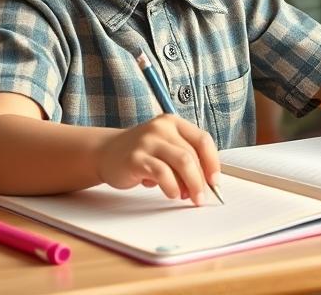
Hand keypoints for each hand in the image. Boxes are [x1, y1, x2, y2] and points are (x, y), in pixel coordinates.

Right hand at [97, 114, 220, 204]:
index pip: (203, 140)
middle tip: (201, 197)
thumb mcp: (166, 149)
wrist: (105, 153)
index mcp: (174, 123)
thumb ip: (184, 160)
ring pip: (182, 162)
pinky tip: (171, 194)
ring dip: (190, 184)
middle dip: (201, 180)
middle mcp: (162, 128)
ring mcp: (148, 141)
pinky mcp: (135, 158)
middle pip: (192, 155)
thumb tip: (206, 183)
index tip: (215, 181)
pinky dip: (171, 186)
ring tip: (187, 197)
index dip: (212, 162)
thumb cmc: (142, 153)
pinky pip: (162, 173)